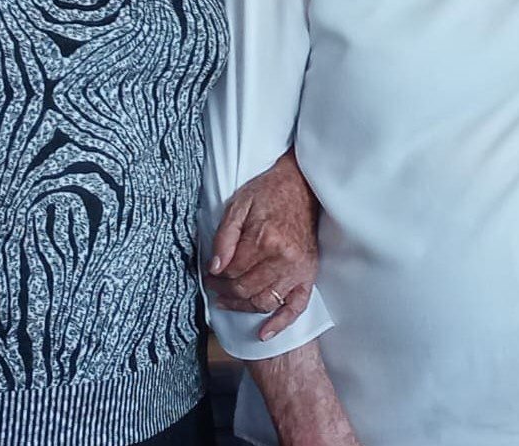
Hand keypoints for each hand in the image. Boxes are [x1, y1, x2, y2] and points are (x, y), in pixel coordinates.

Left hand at [206, 148, 318, 340]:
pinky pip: (297, 305)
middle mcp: (284, 258)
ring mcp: (298, 268)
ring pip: (265, 301)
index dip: (216, 277)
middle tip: (214, 286)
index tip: (210, 274)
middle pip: (245, 290)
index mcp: (265, 240)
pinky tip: (264, 334)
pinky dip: (281, 322)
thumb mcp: (238, 206)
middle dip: (225, 292)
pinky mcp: (309, 272)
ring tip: (228, 301)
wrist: (302, 184)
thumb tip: (214, 268)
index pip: (232, 273)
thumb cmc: (268, 192)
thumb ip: (224, 238)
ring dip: (243, 307)